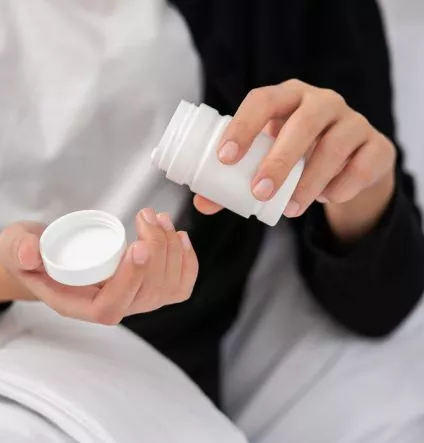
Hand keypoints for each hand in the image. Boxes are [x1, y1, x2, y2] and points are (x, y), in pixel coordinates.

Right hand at [0, 209, 198, 324]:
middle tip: (147, 216)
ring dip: (172, 252)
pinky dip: (186, 263)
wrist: (43, 256)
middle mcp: (107, 307)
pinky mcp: (144, 288)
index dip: (129, 281)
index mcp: (76, 305)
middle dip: (156, 252)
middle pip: (145, 295)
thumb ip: (18, 249)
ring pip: (166, 290)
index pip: (110, 307)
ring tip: (159, 218)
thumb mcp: (14, 246)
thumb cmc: (29, 253)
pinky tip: (180, 237)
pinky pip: (177, 287)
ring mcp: (130, 300)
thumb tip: (30, 252)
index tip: (137, 246)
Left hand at [195, 79, 395, 240]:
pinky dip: (341, 187)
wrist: (349, 162)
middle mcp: (321, 102)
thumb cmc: (296, 154)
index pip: (262, 100)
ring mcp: (353, 121)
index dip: (242, 126)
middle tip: (259, 193)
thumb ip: (235, 179)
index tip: (225, 158)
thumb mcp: (266, 160)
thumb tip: (201, 203)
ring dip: (309, 182)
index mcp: (286, 97)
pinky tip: (326, 198)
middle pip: (302, 123)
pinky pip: (361, 166)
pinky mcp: (377, 146)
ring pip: (334, 146)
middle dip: (279, 160)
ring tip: (289, 209)